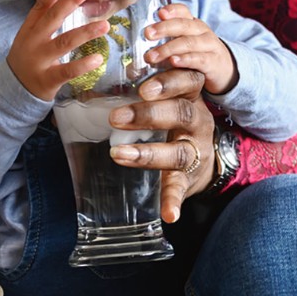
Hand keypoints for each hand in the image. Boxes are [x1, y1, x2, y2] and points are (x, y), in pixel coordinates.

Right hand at [6, 0, 110, 101]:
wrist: (13, 90)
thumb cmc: (29, 58)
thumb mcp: (31, 36)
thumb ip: (45, 18)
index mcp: (30, 30)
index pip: (40, 7)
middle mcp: (33, 43)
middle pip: (52, 19)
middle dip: (69, 3)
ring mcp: (39, 61)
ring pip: (63, 43)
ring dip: (85, 33)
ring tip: (105, 25)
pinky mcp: (47, 79)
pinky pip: (67, 71)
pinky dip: (83, 65)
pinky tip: (98, 59)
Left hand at [107, 67, 214, 222]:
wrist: (206, 157)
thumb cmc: (173, 121)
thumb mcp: (166, 100)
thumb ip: (139, 92)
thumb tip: (91, 82)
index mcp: (190, 97)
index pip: (188, 81)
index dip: (169, 82)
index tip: (143, 86)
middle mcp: (197, 122)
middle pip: (181, 113)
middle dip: (149, 115)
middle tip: (116, 117)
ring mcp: (196, 151)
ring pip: (179, 151)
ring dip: (148, 153)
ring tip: (119, 155)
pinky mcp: (190, 178)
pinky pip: (181, 189)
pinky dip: (173, 201)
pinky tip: (168, 214)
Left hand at [143, 3, 237, 93]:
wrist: (224, 69)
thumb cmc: (196, 54)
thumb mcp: (183, 43)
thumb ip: (164, 40)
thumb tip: (133, 48)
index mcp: (192, 24)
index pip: (183, 11)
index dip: (172, 10)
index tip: (159, 12)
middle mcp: (202, 31)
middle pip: (184, 25)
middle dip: (164, 28)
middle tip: (147, 34)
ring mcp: (209, 46)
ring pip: (189, 42)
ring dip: (169, 48)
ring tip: (151, 56)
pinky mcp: (213, 63)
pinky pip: (199, 59)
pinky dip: (186, 59)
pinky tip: (173, 62)